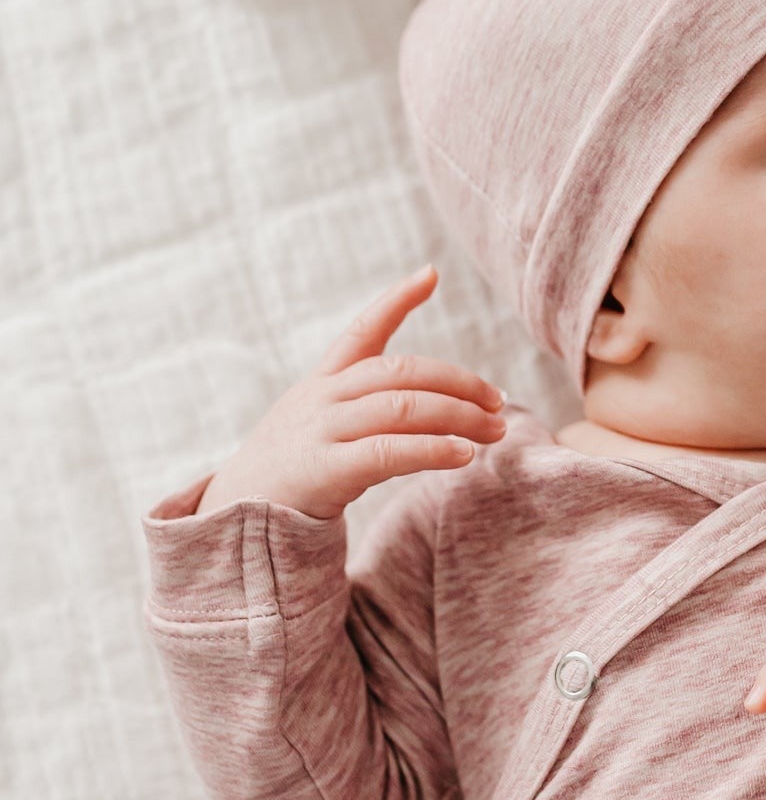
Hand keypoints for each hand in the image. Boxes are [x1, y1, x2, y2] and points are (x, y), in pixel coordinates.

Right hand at [194, 265, 506, 520]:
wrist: (231, 525)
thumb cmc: (292, 473)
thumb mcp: (320, 425)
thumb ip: (367, 406)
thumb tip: (436, 400)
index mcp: (321, 382)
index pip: (361, 331)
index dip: (395, 301)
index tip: (430, 274)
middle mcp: (321, 399)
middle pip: (401, 373)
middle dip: (458, 383)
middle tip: (499, 402)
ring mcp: (319, 432)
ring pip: (401, 408)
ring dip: (457, 416)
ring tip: (495, 430)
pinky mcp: (322, 472)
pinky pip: (386, 453)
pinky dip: (431, 449)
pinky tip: (463, 454)